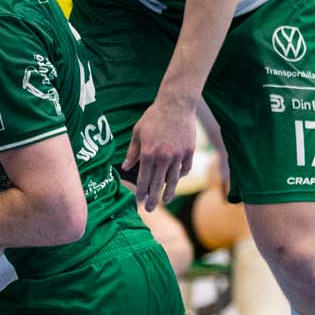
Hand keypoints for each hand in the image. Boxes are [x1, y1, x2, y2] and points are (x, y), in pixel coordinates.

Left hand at [124, 91, 197, 209]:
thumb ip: (132, 152)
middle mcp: (163, 158)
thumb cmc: (153, 117)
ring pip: (173, 180)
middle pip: (158, 184)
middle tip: (149, 209)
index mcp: (148, 154)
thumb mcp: (137, 133)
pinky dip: (180, 176)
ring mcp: (178, 156)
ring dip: (169, 192)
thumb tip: (125, 167)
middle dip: (153, 199)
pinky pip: (185, 169)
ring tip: (165, 200)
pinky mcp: (190, 152)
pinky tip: (176, 180)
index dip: (140, 192)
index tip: (138, 201)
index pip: (143, 179)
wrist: (176, 105)